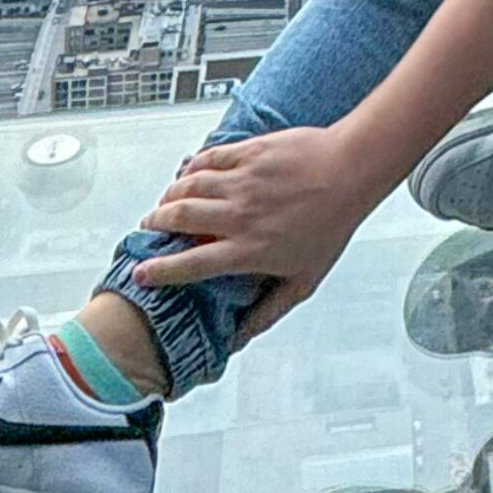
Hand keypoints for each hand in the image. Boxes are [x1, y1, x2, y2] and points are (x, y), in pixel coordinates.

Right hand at [133, 125, 379, 339]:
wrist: (351, 171)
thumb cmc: (332, 225)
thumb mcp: (304, 280)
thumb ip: (269, 311)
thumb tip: (241, 339)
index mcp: (249, 249)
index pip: (190, 265)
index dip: (159, 271)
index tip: (141, 274)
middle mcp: (238, 216)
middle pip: (178, 218)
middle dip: (154, 224)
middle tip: (149, 228)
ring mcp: (241, 181)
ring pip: (187, 186)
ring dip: (169, 196)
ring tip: (166, 203)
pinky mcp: (247, 153)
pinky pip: (206, 159)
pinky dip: (191, 168)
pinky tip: (189, 175)